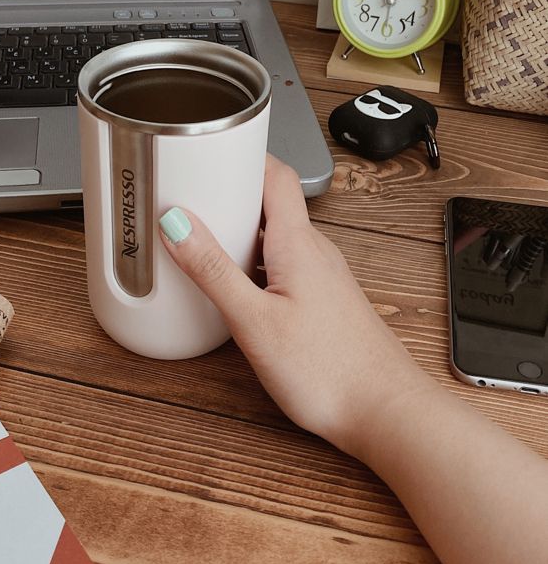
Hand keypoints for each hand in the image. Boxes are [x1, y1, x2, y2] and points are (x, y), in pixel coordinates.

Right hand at [159, 154, 430, 458]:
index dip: (244, 154)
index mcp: (298, 244)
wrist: (386, 414)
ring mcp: (324, 277)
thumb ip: (212, 271)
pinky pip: (287, 266)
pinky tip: (239, 290)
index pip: (275, 174)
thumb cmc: (329, 372)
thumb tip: (177, 223)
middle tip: (193, 199)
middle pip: (273, 204)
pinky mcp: (326, 303)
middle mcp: (317, 252)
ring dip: (243, 233)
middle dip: (232, 196)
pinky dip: (257, 264)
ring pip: (279, 237)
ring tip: (206, 243)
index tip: (209, 149)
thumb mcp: (254, 322)